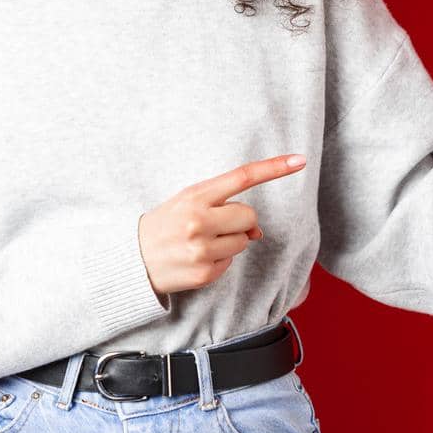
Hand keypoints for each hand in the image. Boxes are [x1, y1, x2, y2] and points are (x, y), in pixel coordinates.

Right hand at [137, 154, 307, 296]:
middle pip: (249, 215)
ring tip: (201, 243)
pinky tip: (198, 258)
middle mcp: (199, 221)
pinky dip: (220, 260)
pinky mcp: (205, 273)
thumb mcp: (186, 203)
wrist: (132, 259)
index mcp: (195, 195)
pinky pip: (231, 262)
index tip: (300, 160)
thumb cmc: (165, 225)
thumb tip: (257, 230)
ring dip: (230, 242)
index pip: (241, 177)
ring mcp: (202, 249)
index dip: (273, 168)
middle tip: (216, 226)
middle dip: (241, 221)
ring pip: (243, 241)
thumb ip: (222, 205)